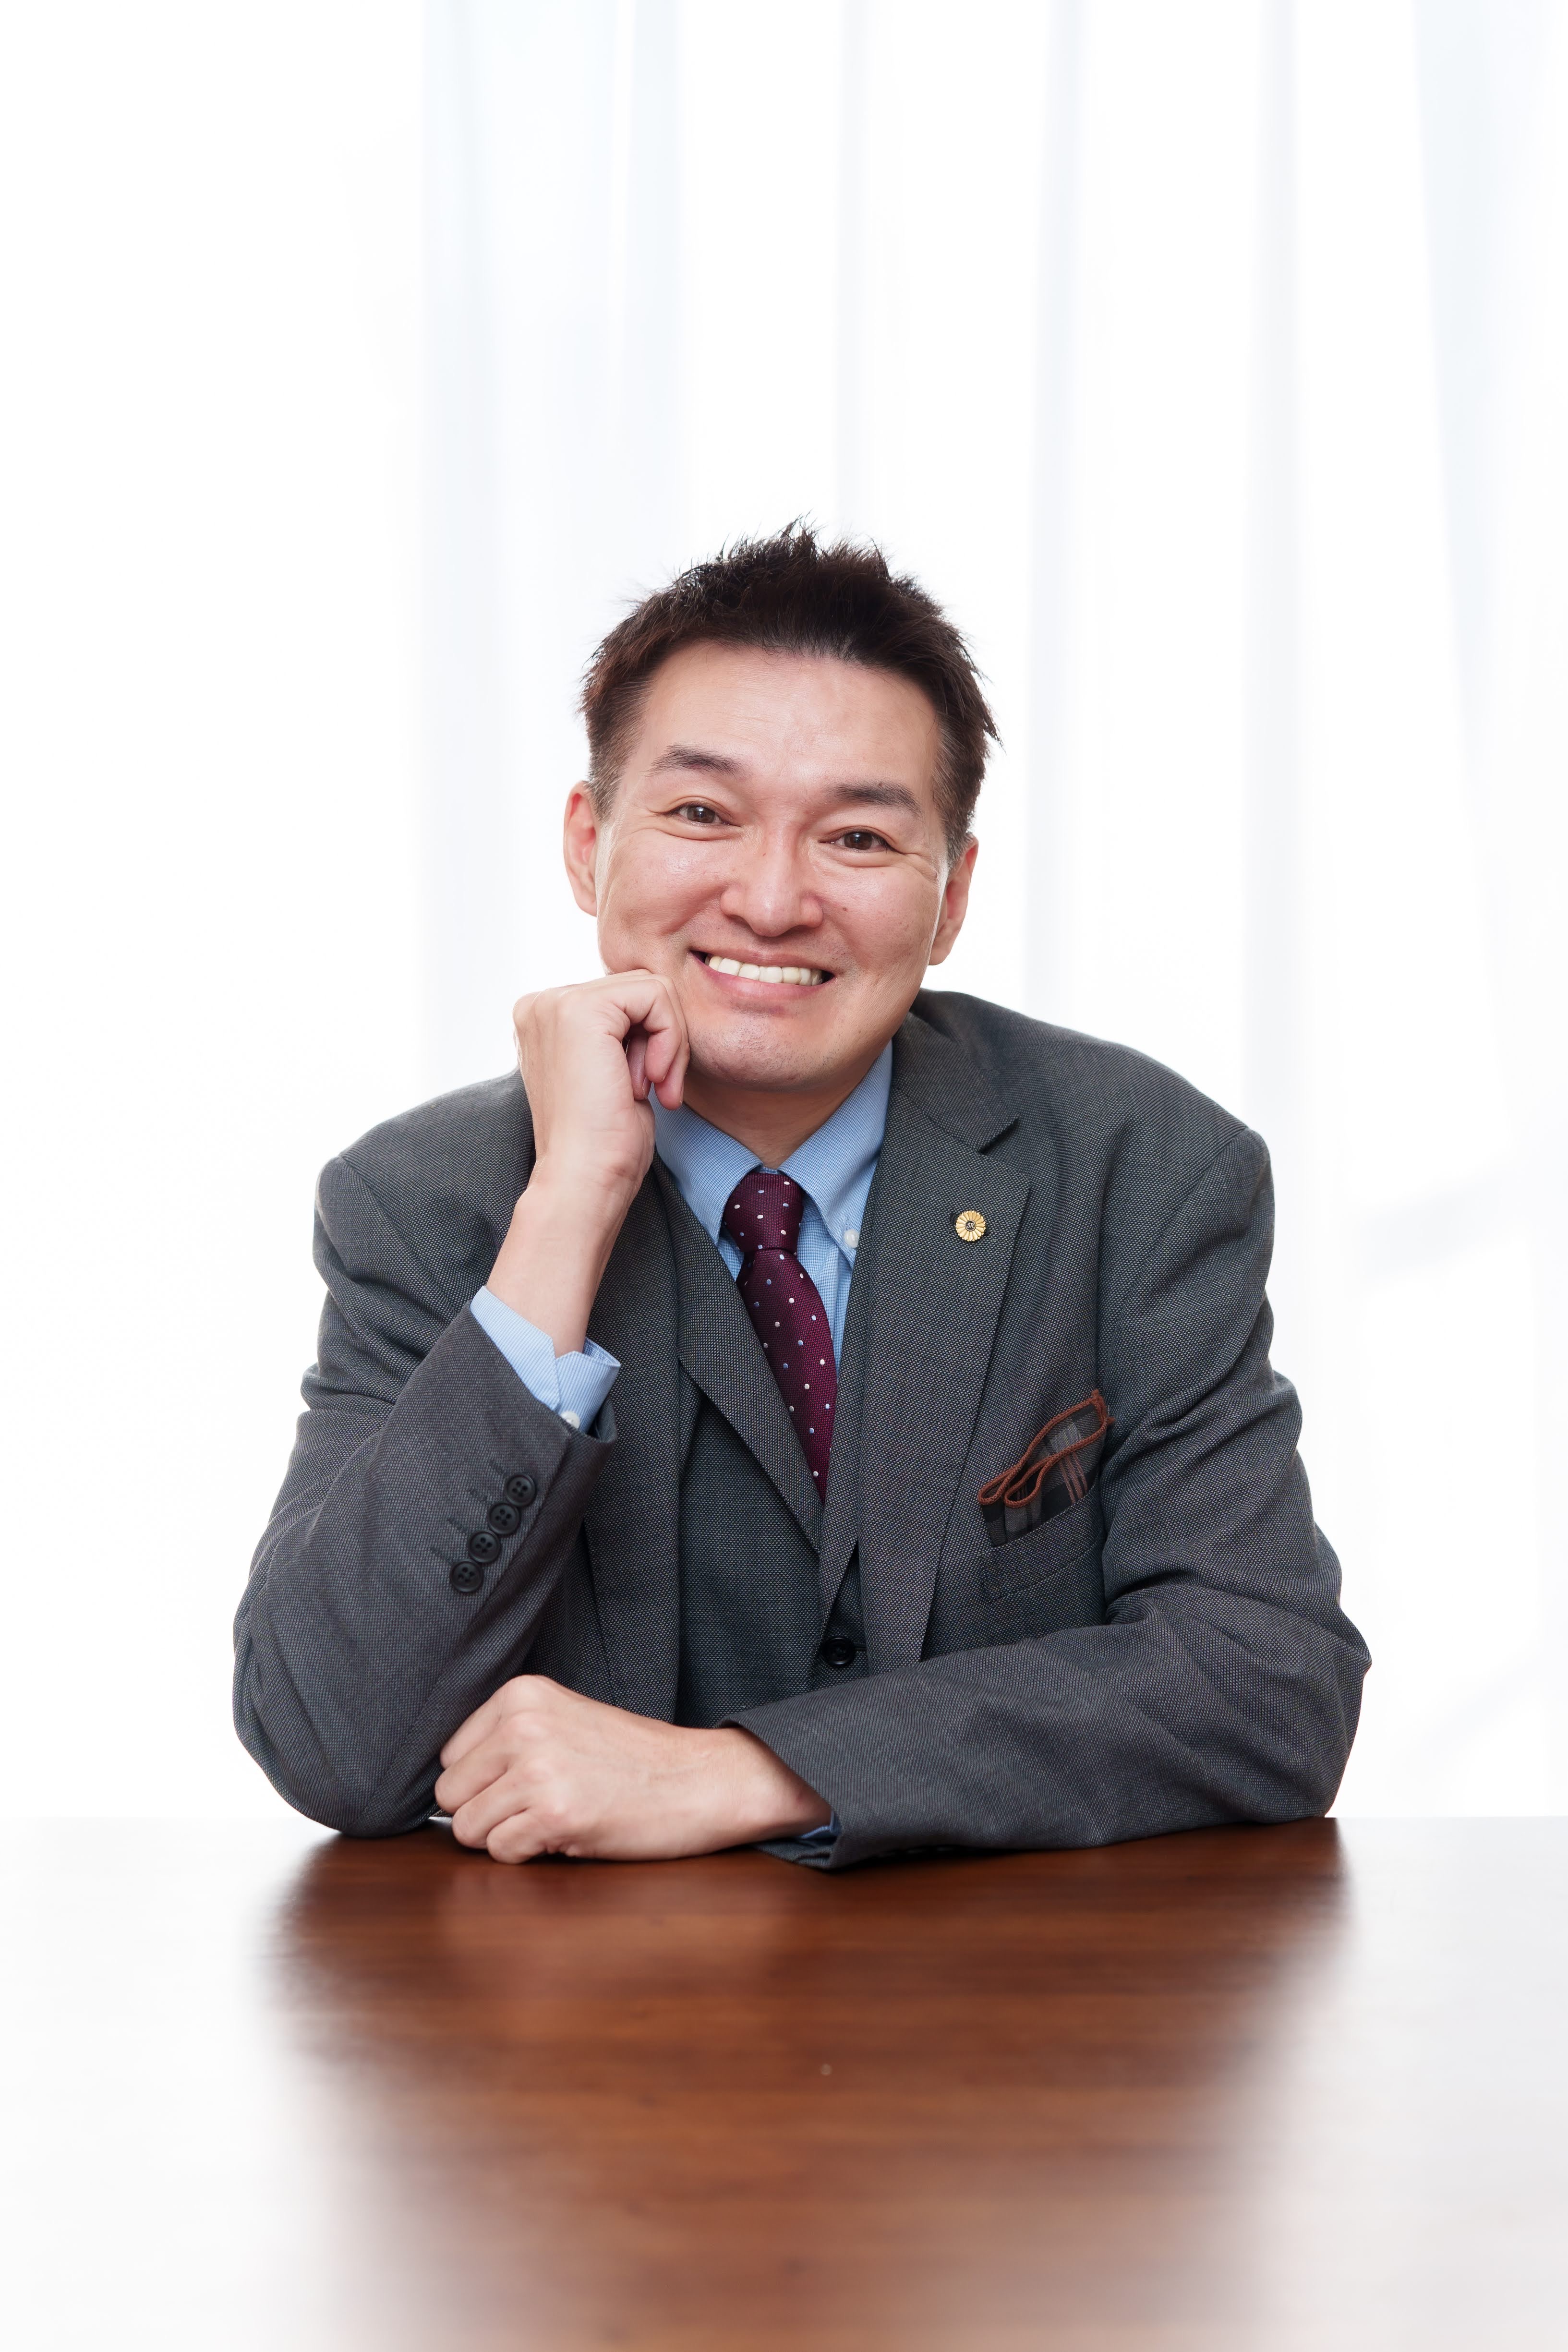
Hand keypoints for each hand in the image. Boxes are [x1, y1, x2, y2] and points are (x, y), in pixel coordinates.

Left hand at [433, 1676, 832, 1862]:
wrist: (700, 1779)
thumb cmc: (634, 1759)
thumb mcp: (565, 1722)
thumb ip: (507, 1740)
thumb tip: (446, 1789)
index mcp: (521, 1695)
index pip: (450, 1756)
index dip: (483, 1782)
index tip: (525, 1783)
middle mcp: (522, 1726)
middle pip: (451, 1793)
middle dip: (487, 1812)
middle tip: (541, 1807)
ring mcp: (537, 1769)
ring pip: (469, 1828)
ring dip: (508, 1836)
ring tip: (557, 1817)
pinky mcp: (553, 1814)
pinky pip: (501, 1852)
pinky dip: (529, 1855)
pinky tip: (569, 1833)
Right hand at [487, 971, 689, 1354]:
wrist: (583, 1181)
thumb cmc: (604, 1143)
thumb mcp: (614, 1071)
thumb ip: (622, 1033)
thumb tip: (655, 1001)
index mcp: (546, 1018)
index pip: (626, 997)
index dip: (650, 1039)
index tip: (642, 1087)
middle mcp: (543, 1004)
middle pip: (640, 987)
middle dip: (663, 1038)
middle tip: (649, 1088)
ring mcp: (555, 1003)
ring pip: (652, 988)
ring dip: (668, 1042)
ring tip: (645, 1087)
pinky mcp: (581, 1010)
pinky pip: (657, 996)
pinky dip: (670, 1038)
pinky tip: (649, 1081)